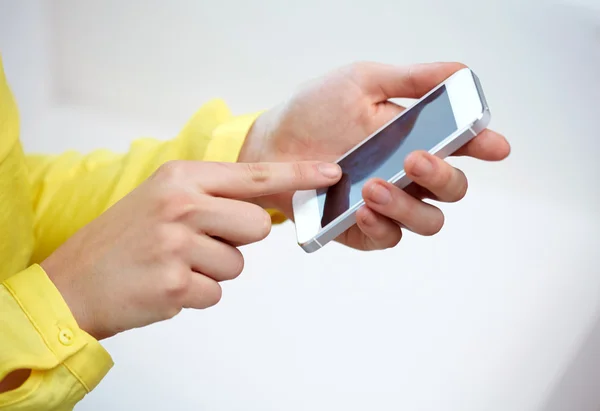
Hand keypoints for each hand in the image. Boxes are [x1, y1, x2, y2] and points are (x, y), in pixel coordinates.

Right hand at [41, 160, 340, 338]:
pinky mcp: (175, 282)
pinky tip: (165, 284)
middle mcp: (181, 203)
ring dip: (212, 271)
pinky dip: (196, 294)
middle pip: (255, 226)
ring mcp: (177, 242)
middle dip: (235, 241)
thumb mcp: (163, 199)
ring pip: (238, 264)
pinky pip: (216, 292)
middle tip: (196, 244)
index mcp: (181, 178)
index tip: (330, 172)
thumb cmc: (122, 241)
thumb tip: (262, 207)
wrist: (73, 282)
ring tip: (173, 264)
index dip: (298, 175)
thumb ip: (212, 197)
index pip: (255, 175)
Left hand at [240, 61, 510, 249]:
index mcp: (415, 137)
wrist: (272, 144)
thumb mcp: (361, 83)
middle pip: (452, 189)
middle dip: (442, 176)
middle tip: (413, 159)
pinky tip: (362, 210)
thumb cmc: (315, 111)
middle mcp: (408, 174)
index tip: (493, 145)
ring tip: (375, 187)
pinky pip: (387, 238)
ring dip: (408, 206)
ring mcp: (388, 203)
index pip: (460, 144)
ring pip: (427, 220)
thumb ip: (410, 80)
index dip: (482, 145)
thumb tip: (459, 71)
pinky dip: (381, 226)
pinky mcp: (363, 227)